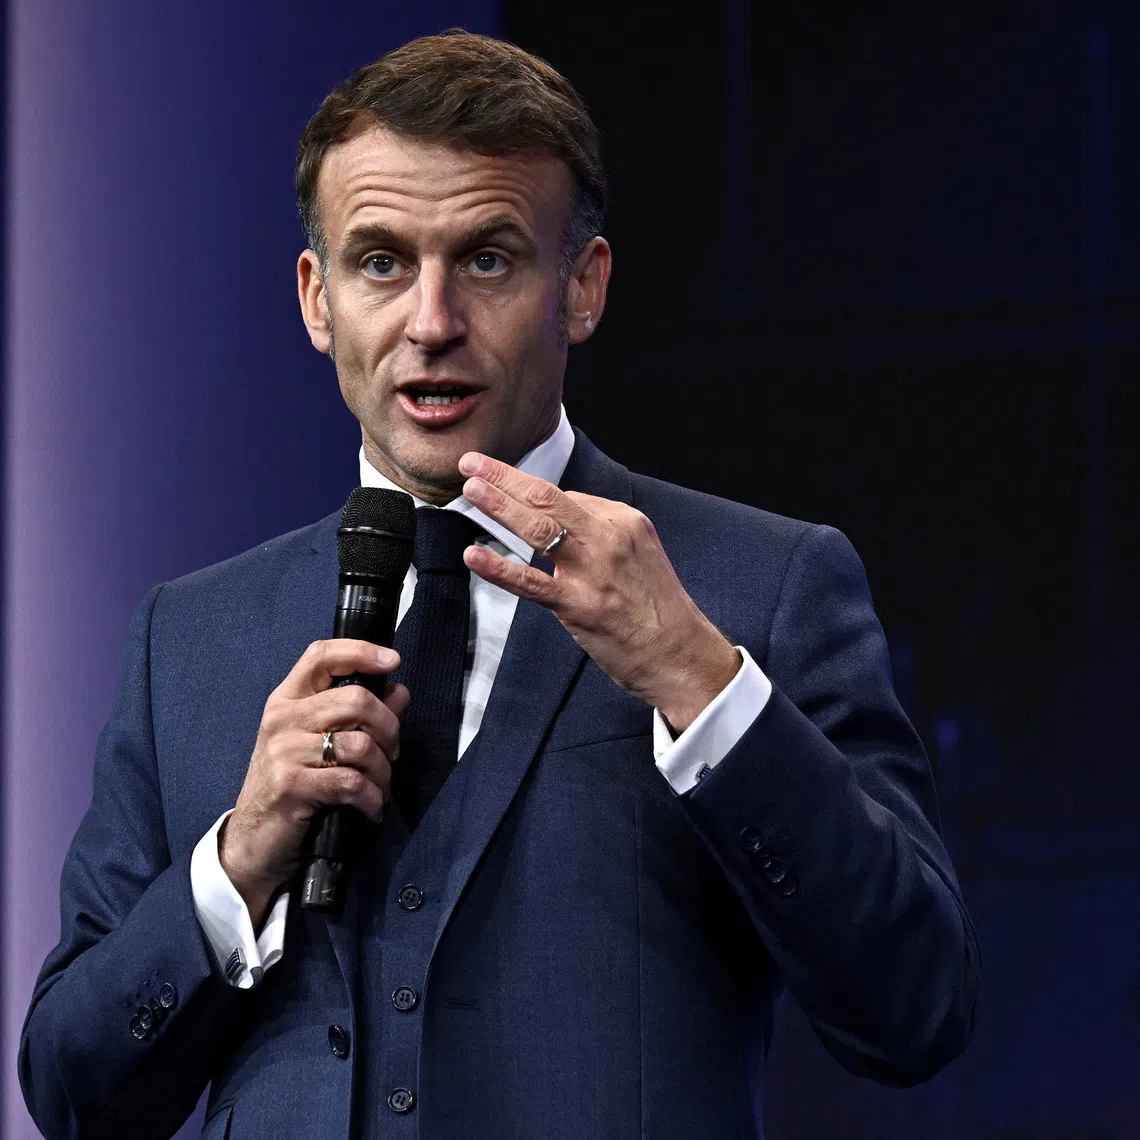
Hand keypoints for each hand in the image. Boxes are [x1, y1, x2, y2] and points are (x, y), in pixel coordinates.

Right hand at [220, 639, 407, 927]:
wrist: (253, 842)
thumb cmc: (292, 787)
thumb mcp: (319, 744)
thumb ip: (359, 715)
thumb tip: (398, 690)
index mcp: (287, 701)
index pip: (321, 656)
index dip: (361, 652)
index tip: (392, 661)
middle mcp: (282, 719)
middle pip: (356, 700)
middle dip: (389, 729)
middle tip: (392, 753)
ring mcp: (284, 751)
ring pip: (361, 745)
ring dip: (384, 772)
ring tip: (380, 788)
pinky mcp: (291, 786)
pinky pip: (353, 783)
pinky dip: (372, 800)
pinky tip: (369, 809)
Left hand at [458, 452, 739, 731]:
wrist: (681, 655)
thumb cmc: (656, 609)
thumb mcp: (639, 553)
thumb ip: (600, 532)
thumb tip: (560, 519)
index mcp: (625, 521)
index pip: (568, 497)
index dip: (528, 492)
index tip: (498, 480)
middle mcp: (610, 538)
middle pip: (549, 499)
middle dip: (505, 477)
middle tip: (472, 464)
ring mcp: (594, 571)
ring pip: (539, 529)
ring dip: (501, 506)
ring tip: (471, 490)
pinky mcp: (579, 605)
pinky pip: (531, 582)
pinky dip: (499, 568)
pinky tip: (475, 556)